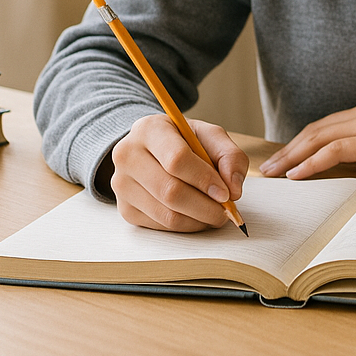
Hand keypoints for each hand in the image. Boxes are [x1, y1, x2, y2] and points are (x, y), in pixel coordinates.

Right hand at [109, 113, 248, 231]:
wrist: (152, 149)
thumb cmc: (184, 141)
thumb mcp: (209, 136)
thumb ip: (229, 156)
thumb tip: (234, 189)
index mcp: (149, 129)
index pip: (177, 159)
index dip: (205, 180)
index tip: (226, 193)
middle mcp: (128, 156)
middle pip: (170, 191)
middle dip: (205, 207)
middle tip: (226, 211)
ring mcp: (122, 185)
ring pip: (166, 214)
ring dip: (198, 220)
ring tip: (216, 213)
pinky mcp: (125, 209)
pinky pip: (160, 226)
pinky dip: (186, 226)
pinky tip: (197, 215)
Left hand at [259, 101, 355, 179]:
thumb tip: (354, 169)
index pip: (325, 126)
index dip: (301, 142)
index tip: (284, 157)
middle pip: (315, 130)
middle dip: (289, 149)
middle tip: (269, 167)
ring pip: (318, 138)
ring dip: (292, 156)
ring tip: (274, 173)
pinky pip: (333, 151)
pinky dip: (311, 162)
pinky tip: (296, 175)